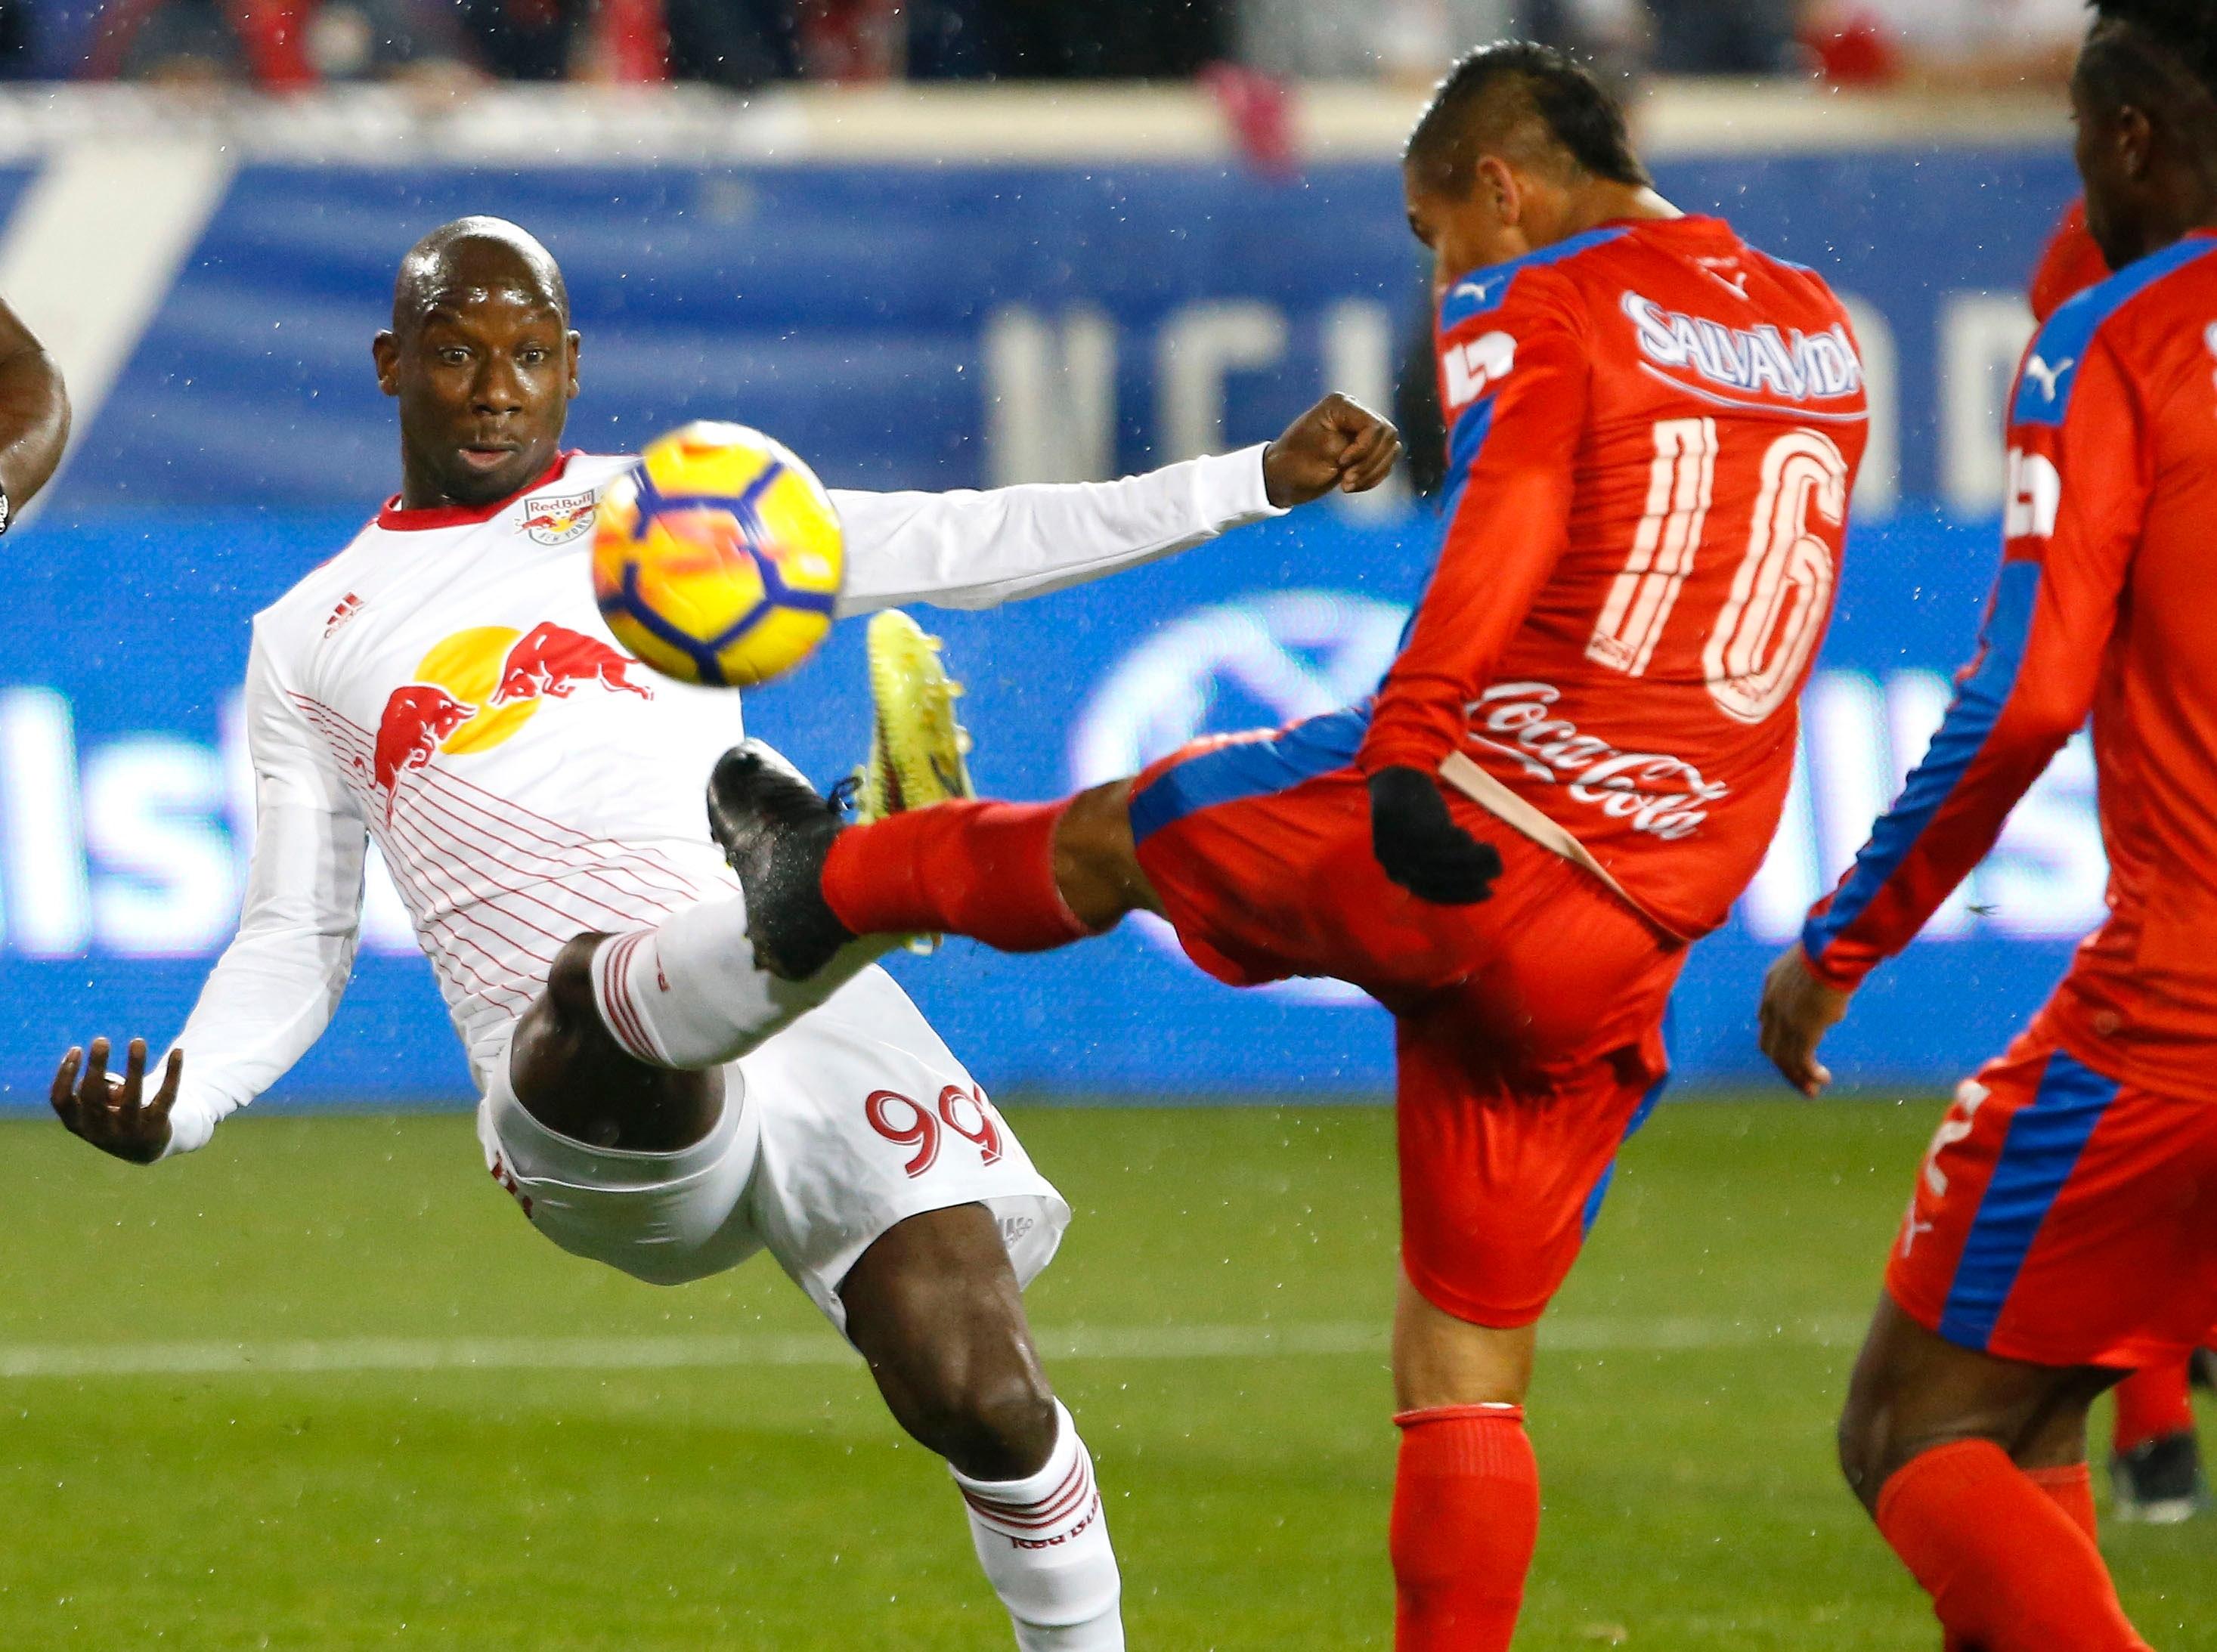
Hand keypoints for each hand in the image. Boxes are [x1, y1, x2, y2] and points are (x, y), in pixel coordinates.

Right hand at [52, 1037, 180, 1163]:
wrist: (143, 1148)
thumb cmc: (113, 1116)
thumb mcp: (97, 1107)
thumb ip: (97, 1091)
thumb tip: (113, 1081)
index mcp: (79, 1124)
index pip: (61, 1101)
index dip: (64, 1075)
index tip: (76, 1049)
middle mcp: (101, 1132)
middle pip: (93, 1098)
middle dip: (96, 1067)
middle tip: (101, 1040)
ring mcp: (129, 1131)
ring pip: (132, 1097)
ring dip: (135, 1067)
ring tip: (137, 1042)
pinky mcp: (156, 1126)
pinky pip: (166, 1096)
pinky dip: (172, 1073)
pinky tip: (178, 1051)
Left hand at [1262, 393, 1402, 506]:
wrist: (1281, 479)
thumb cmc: (1295, 464)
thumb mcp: (1325, 452)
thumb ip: (1358, 444)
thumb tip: (1392, 442)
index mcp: (1341, 405)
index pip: (1375, 426)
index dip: (1364, 449)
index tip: (1342, 464)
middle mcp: (1355, 412)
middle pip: (1388, 436)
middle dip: (1370, 463)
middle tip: (1346, 481)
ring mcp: (1361, 429)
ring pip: (1391, 449)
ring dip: (1372, 473)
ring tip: (1346, 485)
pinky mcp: (1364, 448)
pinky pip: (1385, 461)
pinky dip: (1373, 477)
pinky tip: (1351, 486)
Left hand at [1368, 766, 1502, 903]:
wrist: (1394, 780)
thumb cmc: (1413, 813)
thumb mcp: (1418, 844)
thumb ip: (1435, 862)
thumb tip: (1472, 877)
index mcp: (1396, 872)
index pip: (1432, 893)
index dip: (1462, 894)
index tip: (1488, 892)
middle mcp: (1394, 864)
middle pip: (1438, 880)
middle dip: (1471, 878)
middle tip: (1497, 871)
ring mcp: (1400, 847)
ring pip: (1442, 862)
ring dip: (1471, 860)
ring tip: (1492, 852)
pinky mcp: (1408, 828)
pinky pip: (1438, 843)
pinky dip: (1457, 842)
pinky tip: (1471, 837)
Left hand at [1757, 946, 1850, 1097]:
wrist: (1829, 953)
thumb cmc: (1829, 951)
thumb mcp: (1811, 964)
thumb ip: (1810, 983)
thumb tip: (1827, 997)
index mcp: (1771, 988)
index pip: (1766, 1024)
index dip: (1777, 1042)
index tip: (1792, 1054)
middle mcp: (1772, 1007)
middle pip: (1771, 1047)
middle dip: (1785, 1067)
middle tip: (1800, 1081)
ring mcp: (1785, 1021)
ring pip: (1785, 1059)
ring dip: (1798, 1077)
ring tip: (1811, 1091)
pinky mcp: (1803, 1030)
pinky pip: (1802, 1060)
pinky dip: (1810, 1073)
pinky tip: (1822, 1079)